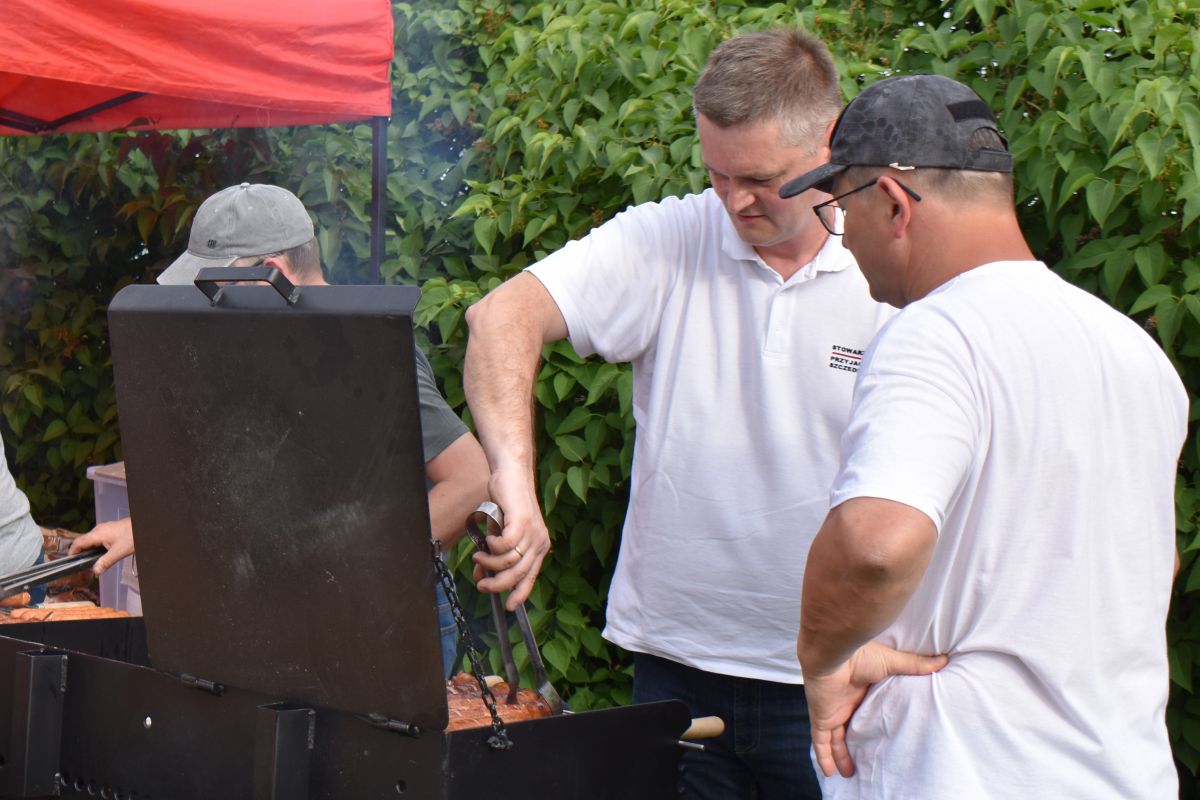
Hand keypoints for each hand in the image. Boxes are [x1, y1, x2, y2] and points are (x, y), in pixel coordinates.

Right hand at [68, 518, 134, 575]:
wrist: (143, 526)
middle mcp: (98, 530)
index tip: (70, 561)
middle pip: (84, 541)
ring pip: (92, 539)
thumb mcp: (118, 552)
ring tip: (92, 559)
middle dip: (81, 552)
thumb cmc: (132, 536)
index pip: (78, 543)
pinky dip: (97, 545)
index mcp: (97, 534)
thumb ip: (105, 562)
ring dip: (90, 549)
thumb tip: (95, 571)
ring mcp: (104, 528)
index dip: (72, 552)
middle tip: (82, 563)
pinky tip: (103, 552)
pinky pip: (99, 538)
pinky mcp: (110, 529)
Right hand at [472, 465, 550, 609]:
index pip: (530, 577)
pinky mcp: (522, 521)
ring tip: (479, 558)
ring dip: (490, 564)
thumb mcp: (500, 534)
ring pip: (511, 561)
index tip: (509, 607)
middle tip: (481, 585)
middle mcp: (539, 541)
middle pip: (519, 574)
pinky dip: (493, 547)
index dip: (520, 594)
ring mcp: (533, 531)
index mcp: (539, 547)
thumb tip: (481, 576)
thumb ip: (494, 556)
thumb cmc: (505, 503)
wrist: (511, 474)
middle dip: (498, 585)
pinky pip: (507, 545)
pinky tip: (488, 540)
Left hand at [804, 642, 947, 778]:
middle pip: (847, 725)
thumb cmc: (860, 655)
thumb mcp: (892, 662)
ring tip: (849, 772)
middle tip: (863, 757)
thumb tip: (943, 661)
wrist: (832, 653)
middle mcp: (843, 701)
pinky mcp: (821, 718)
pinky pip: (821, 742)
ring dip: (840, 755)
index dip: (868, 719)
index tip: (879, 730)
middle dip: (853, 741)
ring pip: (834, 739)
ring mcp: (831, 711)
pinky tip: (830, 773)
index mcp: (859, 687)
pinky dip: (824, 757)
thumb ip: (915, 665)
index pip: (863, 707)